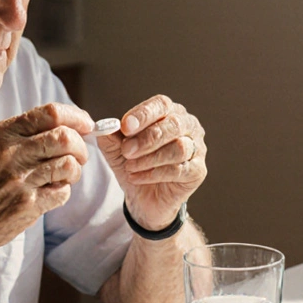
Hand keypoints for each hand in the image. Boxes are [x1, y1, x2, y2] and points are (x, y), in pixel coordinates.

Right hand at [0, 103, 92, 256]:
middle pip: (66, 137)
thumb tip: (74, 125)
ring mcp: (19, 178)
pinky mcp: (27, 204)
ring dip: (75, 172)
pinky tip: (49, 193)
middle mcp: (11, 152)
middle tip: (77, 157)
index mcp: (4, 132)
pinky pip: (63, 191)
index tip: (87, 126)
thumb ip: (29, 134)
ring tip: (63, 177)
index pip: (51, 112)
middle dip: (80, 147)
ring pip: (69, 163)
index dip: (77, 117)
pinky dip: (62, 192)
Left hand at [96, 95, 206, 231]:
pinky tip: (137, 177)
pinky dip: (155, 174)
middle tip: (126, 150)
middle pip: (173, 125)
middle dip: (147, 139)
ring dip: (150, 158)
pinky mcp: (197, 171)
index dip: (144, 114)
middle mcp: (187, 126)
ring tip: (131, 167)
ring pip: (179, 148)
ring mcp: (196, 148)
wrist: (143, 197)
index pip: (161, 105)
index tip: (125, 126)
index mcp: (169, 113)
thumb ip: (110, 136)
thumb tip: (104, 127)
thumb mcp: (116, 149)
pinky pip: (180, 169)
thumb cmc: (135, 164)